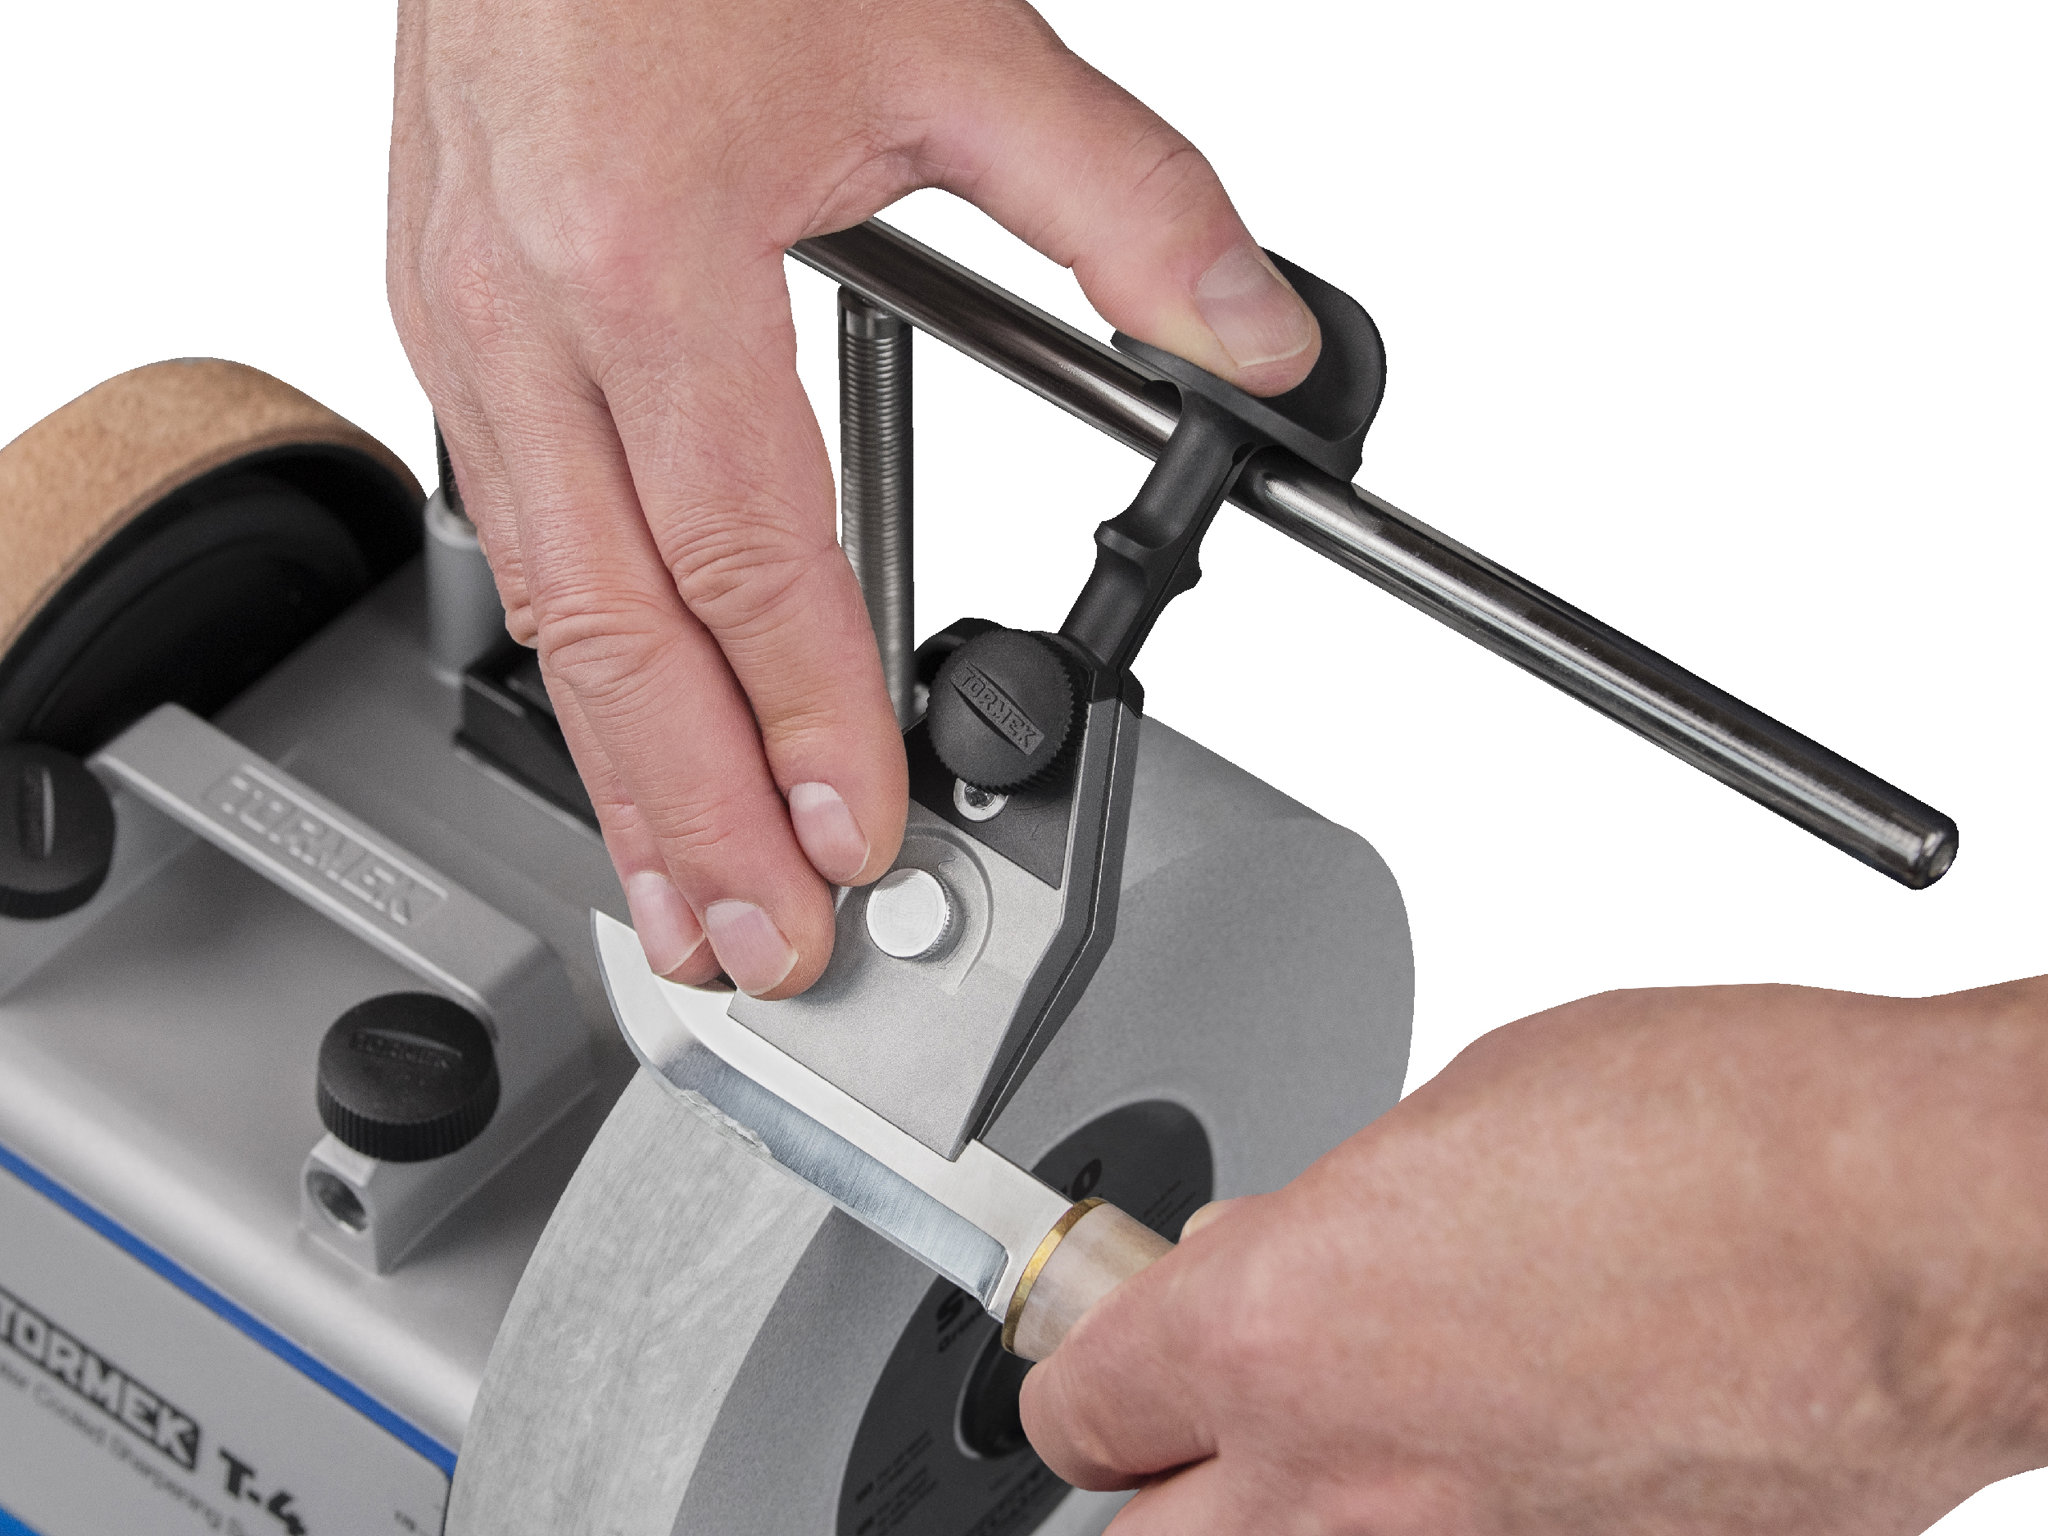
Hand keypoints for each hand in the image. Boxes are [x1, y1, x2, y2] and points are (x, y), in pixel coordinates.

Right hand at [387, 0, 1321, 995]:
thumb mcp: (949, 36)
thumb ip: (1124, 197)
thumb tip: (1251, 332)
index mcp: (649, 252)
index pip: (748, 548)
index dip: (809, 707)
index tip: (859, 831)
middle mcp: (526, 312)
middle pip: (620, 629)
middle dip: (695, 812)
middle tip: (762, 949)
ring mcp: (460, 323)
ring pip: (541, 608)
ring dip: (615, 773)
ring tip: (681, 899)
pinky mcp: (441, 318)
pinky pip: (504, 536)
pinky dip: (568, 664)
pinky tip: (618, 733)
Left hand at [1022, 979, 2047, 1533]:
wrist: (1933, 1236)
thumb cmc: (1727, 1137)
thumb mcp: (1458, 1117)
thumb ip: (1334, 1222)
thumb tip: (1292, 1260)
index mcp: (1282, 1333)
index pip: (1080, 1409)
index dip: (1090, 1368)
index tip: (1116, 1344)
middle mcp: (1357, 1490)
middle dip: (1155, 1486)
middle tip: (1203, 1421)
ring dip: (1304, 1514)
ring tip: (1380, 1429)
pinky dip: (1462, 1524)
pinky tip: (1522, 1450)